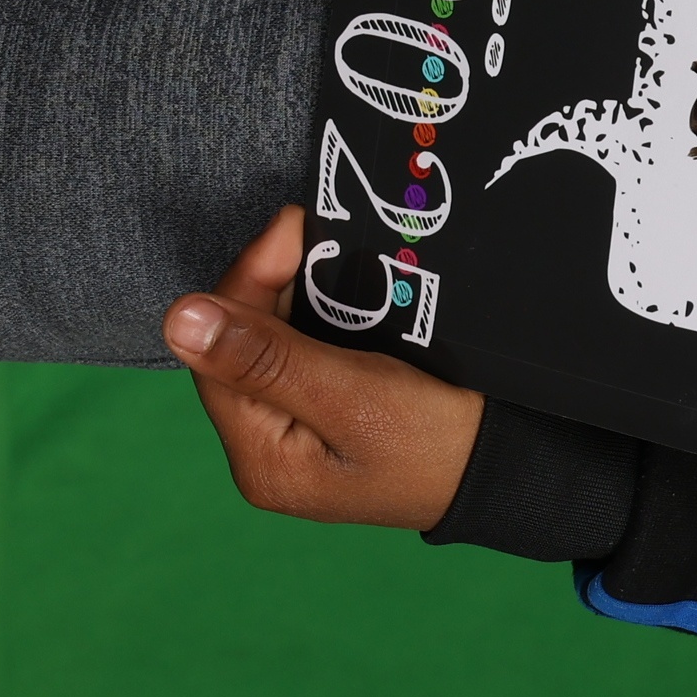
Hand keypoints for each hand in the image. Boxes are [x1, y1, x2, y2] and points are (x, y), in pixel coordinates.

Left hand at [162, 207, 483, 531]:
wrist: (519, 471)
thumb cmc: (443, 442)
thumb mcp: (355, 396)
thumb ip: (268, 360)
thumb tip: (177, 319)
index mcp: (262, 459)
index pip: (218, 355)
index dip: (246, 284)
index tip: (293, 225)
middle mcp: (269, 453)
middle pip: (239, 350)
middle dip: (271, 286)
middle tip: (316, 231)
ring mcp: (301, 439)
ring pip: (271, 348)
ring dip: (294, 297)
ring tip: (331, 253)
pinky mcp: (332, 421)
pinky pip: (303, 357)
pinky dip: (318, 318)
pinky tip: (344, 290)